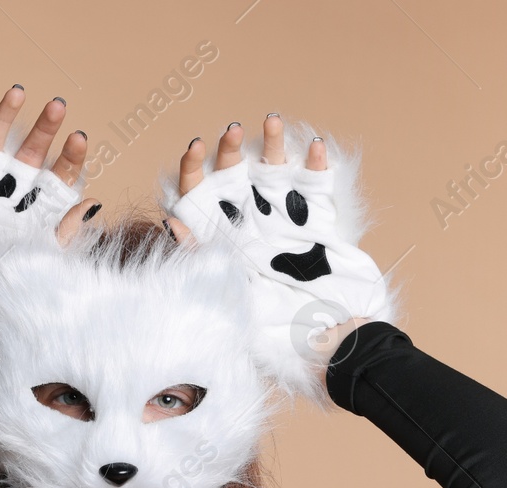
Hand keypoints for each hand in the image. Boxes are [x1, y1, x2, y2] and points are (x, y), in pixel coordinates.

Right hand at [0, 85, 99, 321]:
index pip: (58, 177)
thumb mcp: (33, 258)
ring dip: (6, 114)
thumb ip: (63, 231)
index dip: (70, 157)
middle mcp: (7, 190)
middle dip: (46, 128)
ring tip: (18, 91)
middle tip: (58, 107)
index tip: (79, 139)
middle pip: (33, 152)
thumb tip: (92, 203)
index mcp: (32, 210)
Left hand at [162, 114, 397, 405]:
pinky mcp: (321, 227)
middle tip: (230, 133)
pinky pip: (316, 187)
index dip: (193, 172)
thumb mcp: (232, 298)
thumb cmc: (280, 336)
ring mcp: (287, 225)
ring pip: (274, 173)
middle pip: (232, 180)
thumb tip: (170, 224)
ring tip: (270, 121)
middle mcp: (251, 232)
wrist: (336, 348)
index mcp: (224, 249)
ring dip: (271, 144)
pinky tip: (312, 148)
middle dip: (228, 152)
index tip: (196, 149)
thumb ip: (202, 260)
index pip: (198, 202)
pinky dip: (315, 165)